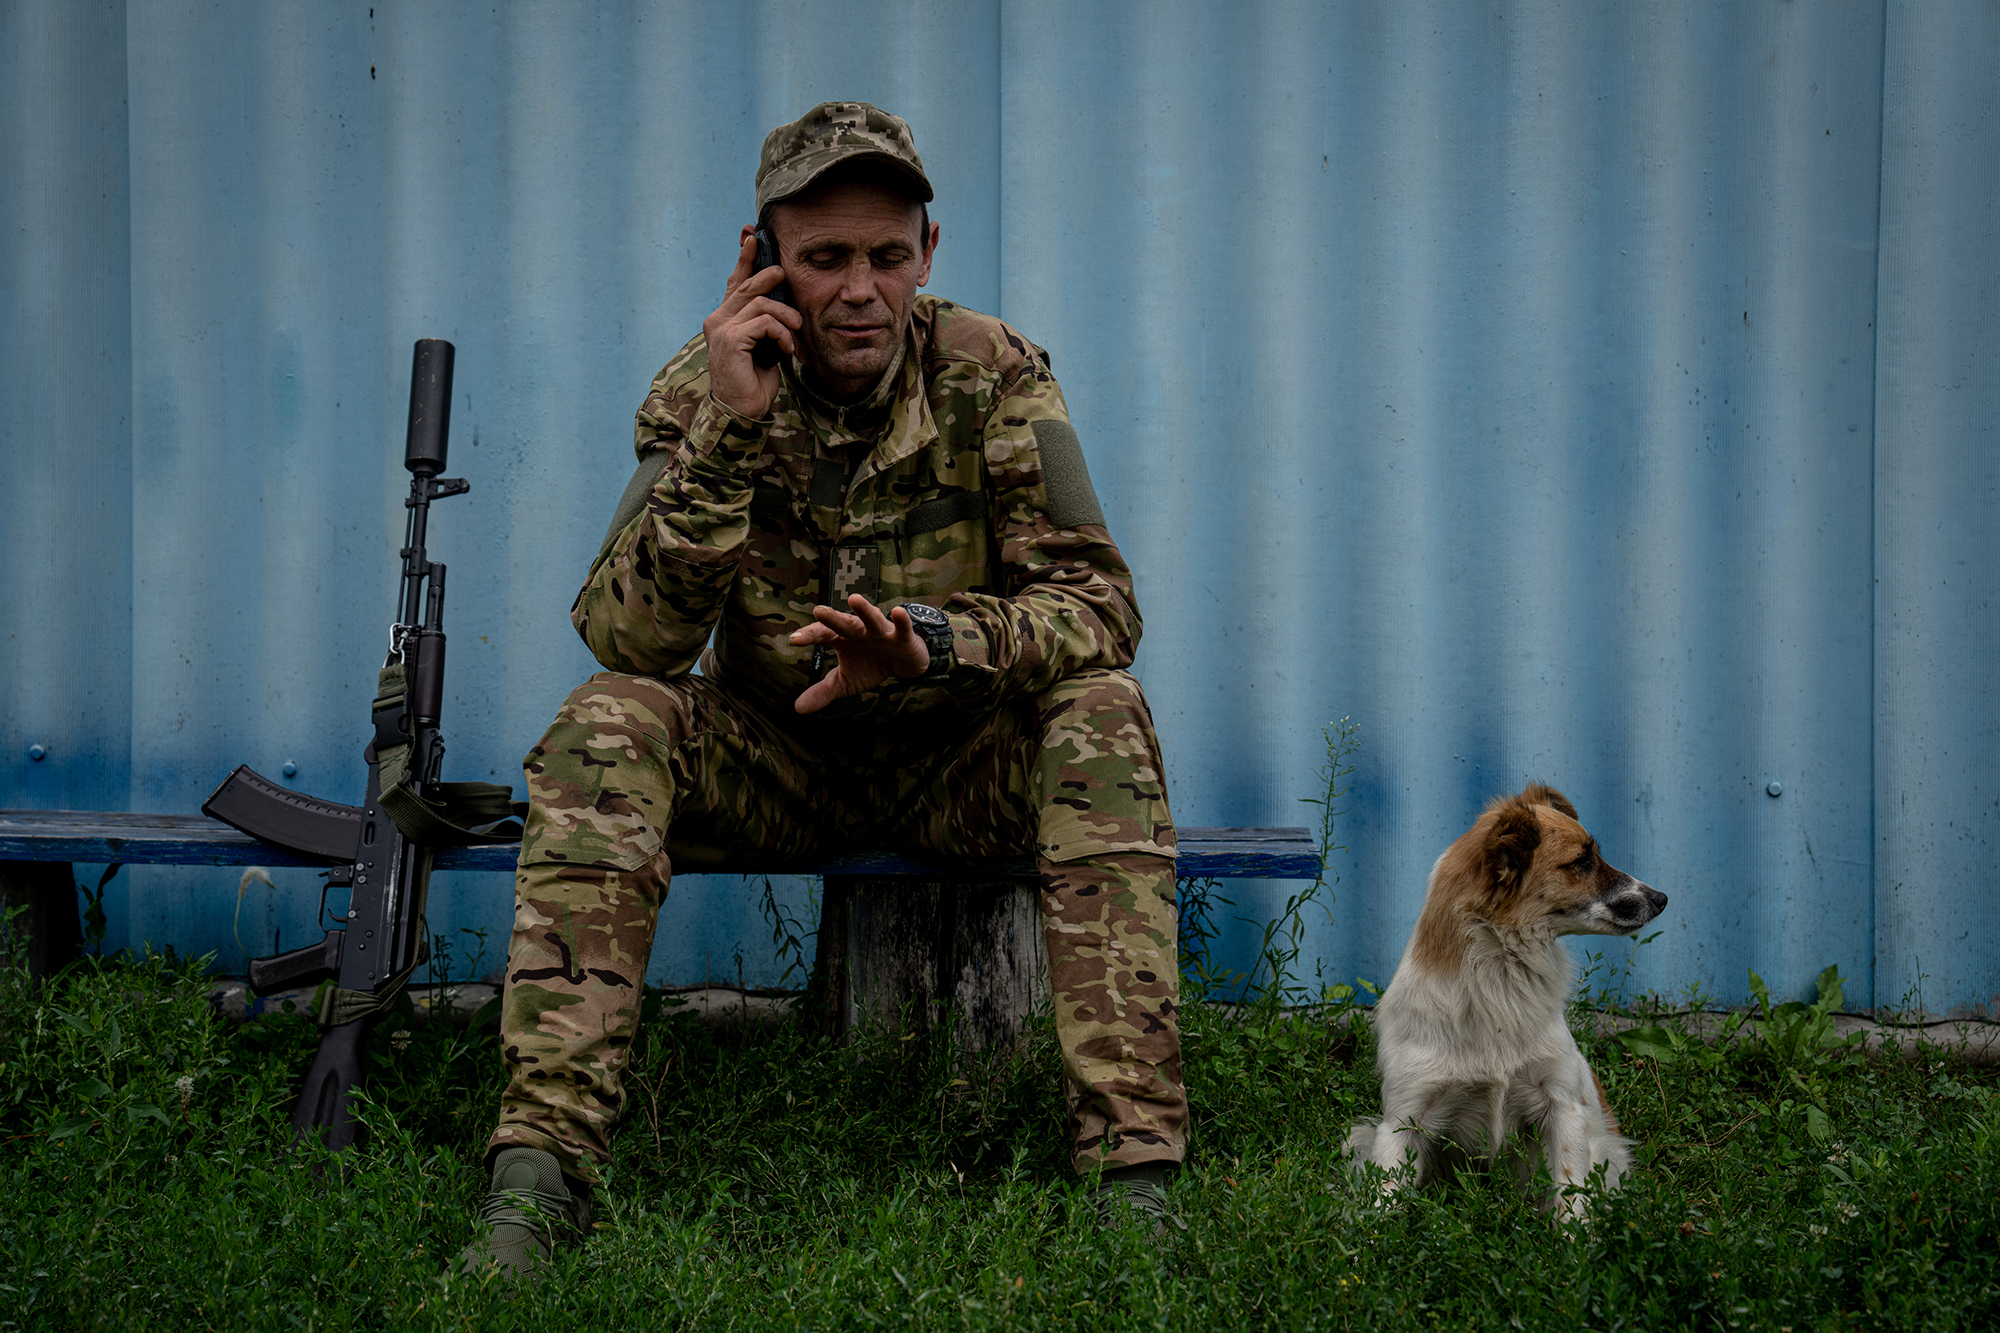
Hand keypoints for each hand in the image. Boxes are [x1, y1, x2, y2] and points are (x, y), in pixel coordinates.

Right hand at [702, 231, 801, 419]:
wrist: (741, 411)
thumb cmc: (753, 381)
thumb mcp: (764, 345)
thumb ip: (766, 323)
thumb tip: (785, 304)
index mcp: (724, 319)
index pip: (736, 283)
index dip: (745, 259)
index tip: (753, 237)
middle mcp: (718, 320)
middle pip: (748, 285)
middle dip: (769, 275)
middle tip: (784, 274)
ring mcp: (722, 329)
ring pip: (761, 303)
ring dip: (786, 316)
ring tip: (796, 330)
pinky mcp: (731, 340)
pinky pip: (765, 322)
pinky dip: (782, 333)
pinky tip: (787, 349)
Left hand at [789, 594, 930, 713]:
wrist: (903, 665)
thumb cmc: (871, 666)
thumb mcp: (845, 682)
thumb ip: (822, 692)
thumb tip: (798, 708)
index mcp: (842, 639)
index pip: (823, 634)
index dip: (809, 635)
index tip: (794, 639)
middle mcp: (860, 631)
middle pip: (844, 623)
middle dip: (832, 617)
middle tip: (818, 611)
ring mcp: (881, 631)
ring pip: (871, 619)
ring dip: (864, 610)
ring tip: (854, 600)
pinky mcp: (902, 637)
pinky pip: (902, 628)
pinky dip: (900, 621)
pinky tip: (896, 612)